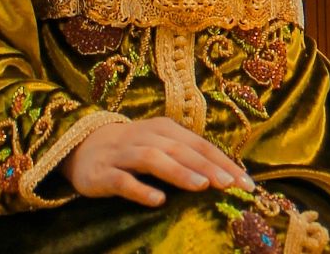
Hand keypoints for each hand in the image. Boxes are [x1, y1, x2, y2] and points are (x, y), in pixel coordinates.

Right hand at [58, 116, 253, 206]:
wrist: (82, 146)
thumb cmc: (133, 150)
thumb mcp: (161, 146)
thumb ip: (188, 157)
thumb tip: (228, 176)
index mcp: (165, 129)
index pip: (199, 145)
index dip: (223, 162)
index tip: (247, 183)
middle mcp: (146, 137)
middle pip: (180, 149)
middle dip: (207, 166)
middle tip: (230, 184)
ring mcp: (123, 154)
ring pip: (153, 160)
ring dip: (179, 172)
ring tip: (201, 186)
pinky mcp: (104, 173)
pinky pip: (123, 181)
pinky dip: (141, 189)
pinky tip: (157, 200)